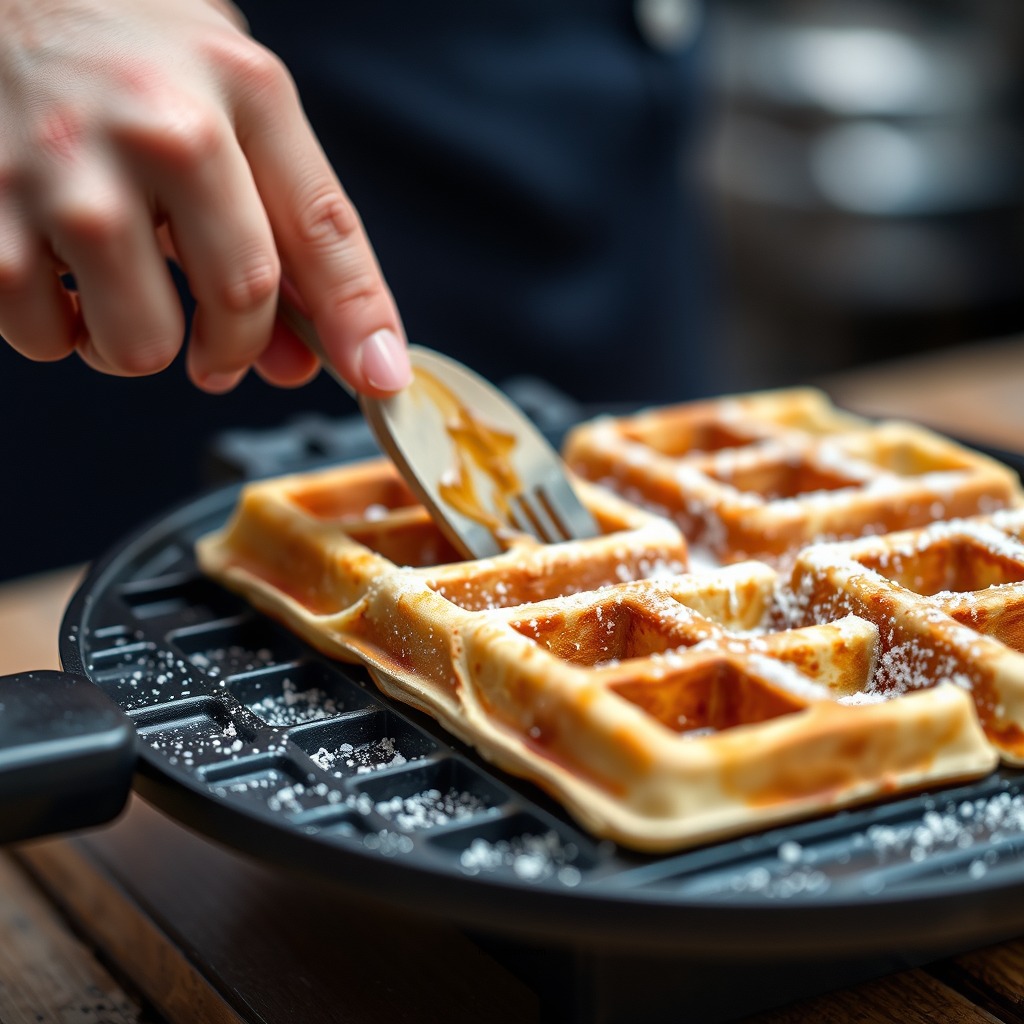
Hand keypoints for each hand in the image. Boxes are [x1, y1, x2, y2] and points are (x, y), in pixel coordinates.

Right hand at [0, 0, 410, 395]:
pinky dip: (57, 330)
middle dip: (235, 350)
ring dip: (135, 343)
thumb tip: (296, 360)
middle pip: (241, 304)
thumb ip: (273, 222)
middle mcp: (163, 130)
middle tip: (216, 350)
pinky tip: (53, 270)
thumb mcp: (223, 97)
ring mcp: (68, 176)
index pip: (324, 231)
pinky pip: (47, 341)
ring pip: (140, 346)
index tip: (380, 379)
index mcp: (241, 91)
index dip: (358, 320)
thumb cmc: (121, 48)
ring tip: (115, 284)